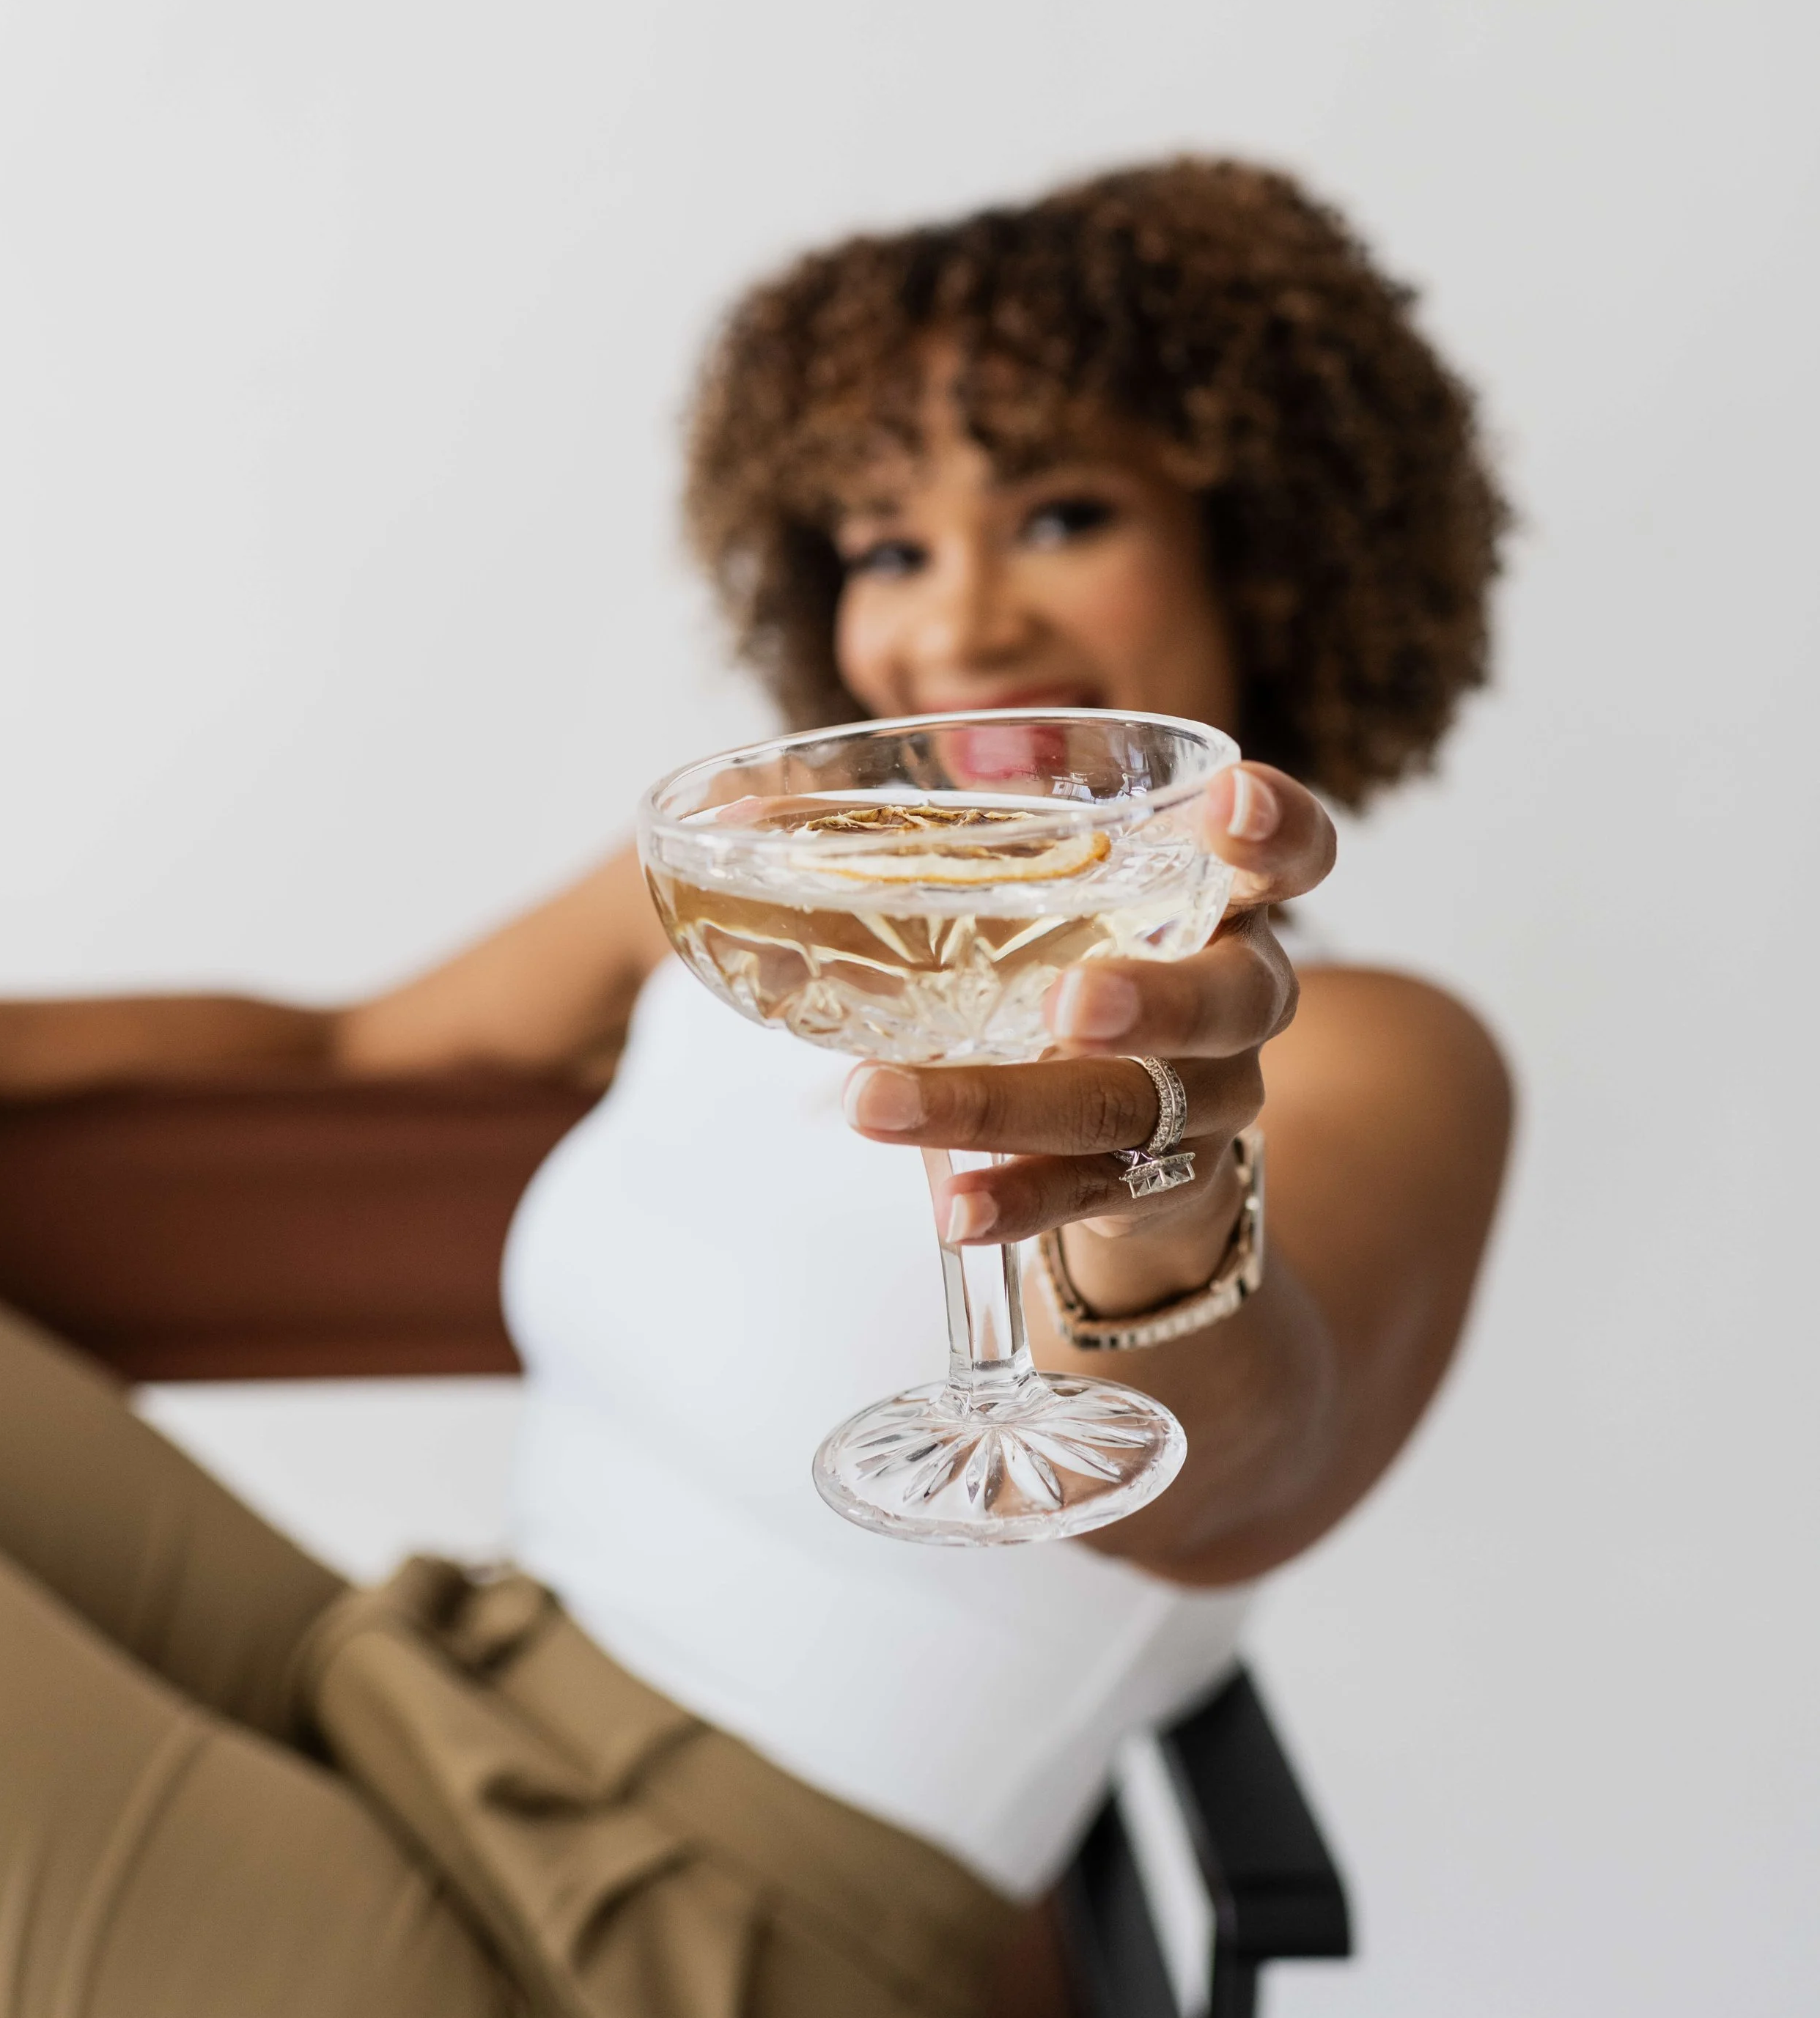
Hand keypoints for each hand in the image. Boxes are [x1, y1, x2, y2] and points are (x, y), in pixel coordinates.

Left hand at [842, 763, 1335, 1292]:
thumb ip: (924, 858)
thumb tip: (727, 820)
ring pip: (1137, 1108)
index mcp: (1218, 897)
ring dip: (1005, 1107)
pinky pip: (1096, 1195)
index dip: (1276, 827)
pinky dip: (1017, 1200)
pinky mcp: (1168, 1186)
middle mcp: (1242, 994)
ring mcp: (1216, 1100)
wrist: (1139, 1145)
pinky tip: (948, 1209)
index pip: (1289, 850)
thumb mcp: (1032, 909)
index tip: (1228, 808)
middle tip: (1074, 1004)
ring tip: (882, 1107)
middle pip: (1237, 995)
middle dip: (1157, 1000)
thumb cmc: (1066, 977)